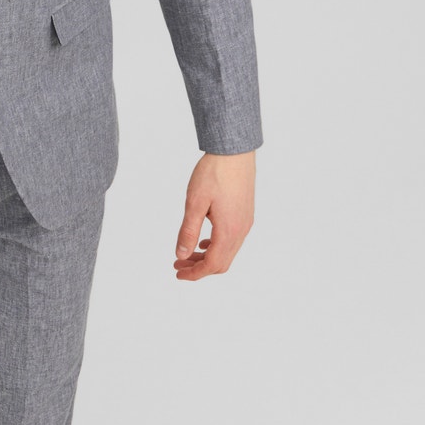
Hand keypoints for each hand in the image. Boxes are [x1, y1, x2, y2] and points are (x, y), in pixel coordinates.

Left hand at [173, 151, 255, 279]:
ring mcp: (245, 222)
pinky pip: (233, 240)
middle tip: (179, 264)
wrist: (234, 151)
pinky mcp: (245, 214)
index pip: (212, 264)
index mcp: (229, 230)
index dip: (194, 273)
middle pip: (221, 263)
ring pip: (228, 252)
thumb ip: (189, 231)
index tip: (178, 273)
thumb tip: (182, 254)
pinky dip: (217, 246)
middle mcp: (241, 230)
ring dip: (208, 257)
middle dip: (199, 268)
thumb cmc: (214, 173)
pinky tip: (204, 240)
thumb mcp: (195, 203)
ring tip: (188, 252)